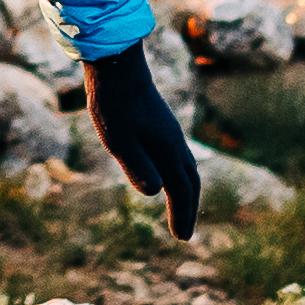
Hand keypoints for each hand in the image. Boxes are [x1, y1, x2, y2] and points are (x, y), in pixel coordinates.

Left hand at [88, 43, 209, 236]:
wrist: (118, 67)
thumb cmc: (114, 105)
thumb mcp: (119, 140)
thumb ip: (136, 166)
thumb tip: (155, 192)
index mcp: (168, 150)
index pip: (180, 190)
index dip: (182, 215)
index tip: (182, 238)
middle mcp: (175, 144)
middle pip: (190, 182)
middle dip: (189, 208)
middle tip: (185, 233)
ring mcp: (171, 134)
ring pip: (187, 168)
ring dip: (186, 192)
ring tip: (180, 209)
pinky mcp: (162, 126)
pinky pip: (179, 158)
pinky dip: (180, 176)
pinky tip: (167, 177)